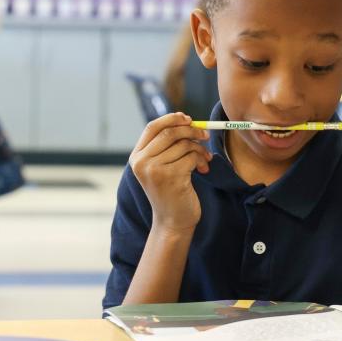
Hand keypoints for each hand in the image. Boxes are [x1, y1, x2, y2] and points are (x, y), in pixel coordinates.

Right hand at [129, 113, 211, 233]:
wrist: (172, 221)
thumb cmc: (170, 191)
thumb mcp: (161, 166)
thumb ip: (166, 145)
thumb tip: (185, 119)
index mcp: (137, 157)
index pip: (152, 127)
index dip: (171, 119)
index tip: (187, 118)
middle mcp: (142, 162)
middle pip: (170, 133)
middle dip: (191, 130)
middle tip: (205, 135)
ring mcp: (155, 170)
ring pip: (184, 144)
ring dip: (199, 149)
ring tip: (204, 159)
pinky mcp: (171, 177)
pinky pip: (191, 157)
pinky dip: (201, 160)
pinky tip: (203, 170)